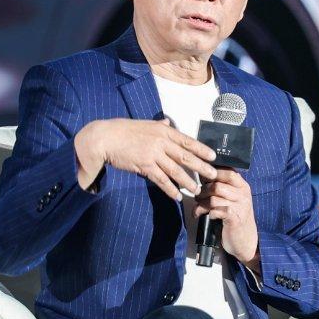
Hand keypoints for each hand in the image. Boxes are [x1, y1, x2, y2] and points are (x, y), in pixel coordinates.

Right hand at [75, 117, 217, 201]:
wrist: (105, 138)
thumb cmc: (123, 130)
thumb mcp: (145, 124)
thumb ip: (158, 125)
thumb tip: (168, 122)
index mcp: (163, 131)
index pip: (187, 141)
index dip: (202, 149)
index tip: (213, 156)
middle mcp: (161, 142)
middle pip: (186, 156)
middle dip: (201, 167)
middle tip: (213, 175)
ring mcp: (153, 154)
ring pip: (175, 170)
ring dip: (187, 181)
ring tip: (196, 190)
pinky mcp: (144, 165)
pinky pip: (160, 179)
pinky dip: (170, 189)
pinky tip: (176, 196)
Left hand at [194, 169, 259, 268]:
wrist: (246, 240)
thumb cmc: (235, 218)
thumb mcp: (233, 199)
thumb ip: (224, 187)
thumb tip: (203, 176)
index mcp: (243, 187)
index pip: (228, 172)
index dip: (212, 174)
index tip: (202, 180)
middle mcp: (243, 194)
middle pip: (217, 185)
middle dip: (203, 191)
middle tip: (197, 197)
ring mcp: (240, 206)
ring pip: (213, 198)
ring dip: (201, 203)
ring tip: (198, 208)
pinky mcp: (234, 218)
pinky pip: (215, 210)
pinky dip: (205, 212)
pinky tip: (203, 215)